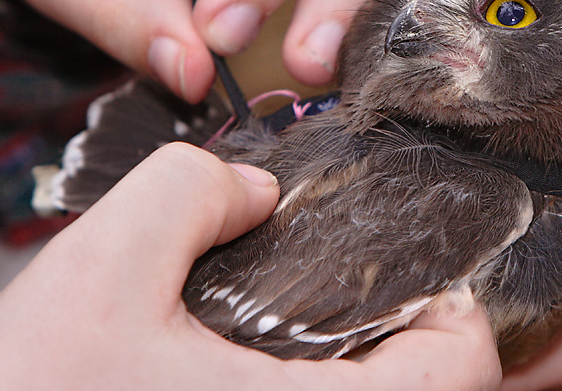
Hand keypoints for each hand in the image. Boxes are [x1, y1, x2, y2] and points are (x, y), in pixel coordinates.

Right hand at [0, 143, 499, 389]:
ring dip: (365, 368)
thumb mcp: (98, 268)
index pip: (463, 371)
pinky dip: (322, 385)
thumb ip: (189, 191)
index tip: (417, 274)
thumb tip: (253, 190)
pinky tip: (260, 361)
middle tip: (358, 292)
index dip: (455, 309)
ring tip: (308, 323)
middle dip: (407, 335)